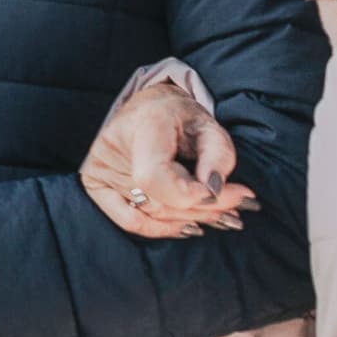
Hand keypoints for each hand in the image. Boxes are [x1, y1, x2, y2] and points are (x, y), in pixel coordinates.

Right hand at [80, 82, 257, 238]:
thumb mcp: (210, 125)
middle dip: (207, 208)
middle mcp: (114, 146)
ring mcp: (100, 166)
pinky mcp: (95, 182)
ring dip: (194, 219)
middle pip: (161, 199)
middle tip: (241, 205)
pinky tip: (190, 227)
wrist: (149, 108)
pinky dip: (161, 229)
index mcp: (143, 125)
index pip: (154, 177)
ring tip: (227, 215)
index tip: (220, 190)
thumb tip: (214, 192)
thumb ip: (218, 156)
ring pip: (152, 212)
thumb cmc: (182, 117)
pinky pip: (128, 221)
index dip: (189, 195)